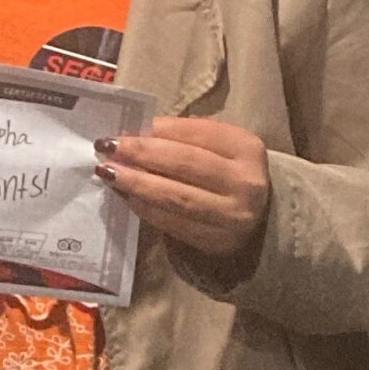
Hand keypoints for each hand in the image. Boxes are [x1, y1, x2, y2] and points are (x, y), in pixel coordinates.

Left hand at [96, 116, 271, 260]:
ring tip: (108, 172)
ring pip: (176, 197)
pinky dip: (144, 208)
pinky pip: (172, 222)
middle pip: (185, 163)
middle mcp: (245, 182)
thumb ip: (183, 137)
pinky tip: (125, 196)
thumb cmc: (228, 173)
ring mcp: (232, 216)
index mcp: (246, 148)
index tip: (122, 128)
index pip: (196, 133)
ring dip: (136, 183)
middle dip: (141, 153)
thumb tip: (133, 133)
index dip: (156, 130)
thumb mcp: (218, 147)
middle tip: (106, 148)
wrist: (261, 220)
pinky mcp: (216, 241)